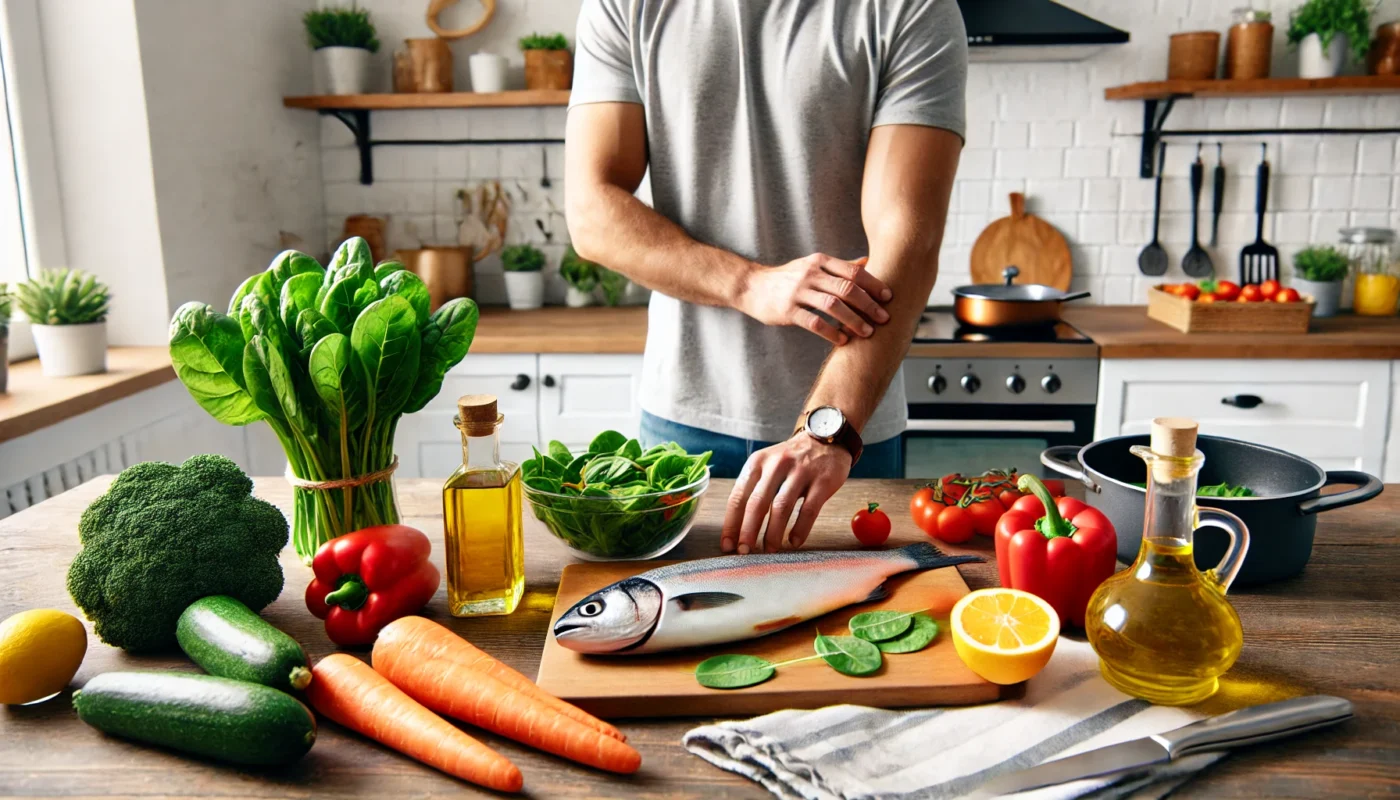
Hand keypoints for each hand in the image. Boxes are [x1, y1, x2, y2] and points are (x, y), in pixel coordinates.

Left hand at [721, 435, 852, 554]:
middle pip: (757, 503)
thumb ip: (753, 489)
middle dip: (748, 531)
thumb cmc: (791, 459)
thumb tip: (738, 527)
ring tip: (770, 550)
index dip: (732, 523)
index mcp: (757, 462)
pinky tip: (794, 542)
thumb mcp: (767, 464)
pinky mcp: (822, 481)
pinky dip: (800, 529)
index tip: (728, 545)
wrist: (826, 438)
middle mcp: (776, 465)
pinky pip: (808, 510)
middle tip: (745, 552)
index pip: (739, 496)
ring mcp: (801, 472)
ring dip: (773, 533)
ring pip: (781, 507)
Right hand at [738, 254, 891, 345]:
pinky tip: (842, 340)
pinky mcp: (788, 310)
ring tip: (867, 332)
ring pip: (832, 305)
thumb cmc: (787, 278)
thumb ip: (839, 266)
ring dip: (853, 320)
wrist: (752, 286)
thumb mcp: (812, 265)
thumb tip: (867, 262)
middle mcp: (810, 274)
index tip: (889, 297)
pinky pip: (814, 322)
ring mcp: (798, 292)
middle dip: (868, 304)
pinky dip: (830, 332)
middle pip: (846, 288)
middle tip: (884, 318)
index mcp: (819, 262)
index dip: (873, 284)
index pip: (853, 271)